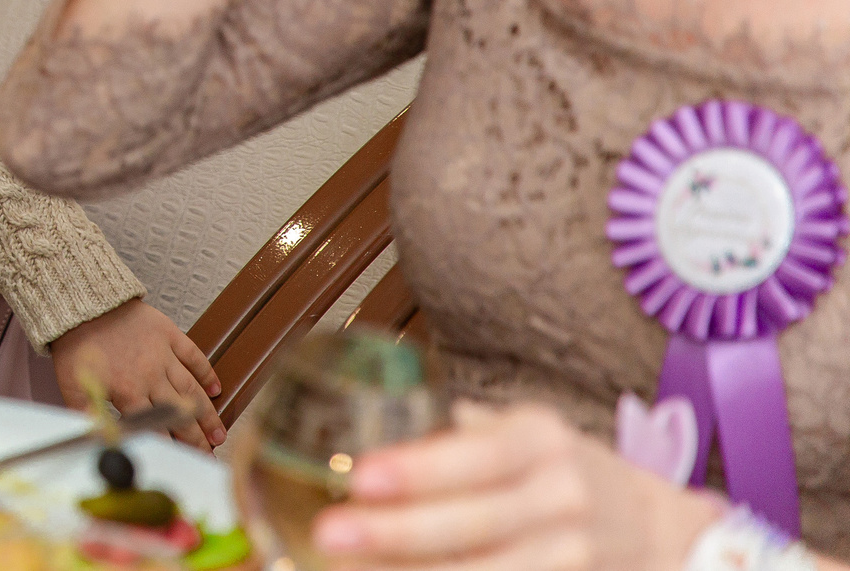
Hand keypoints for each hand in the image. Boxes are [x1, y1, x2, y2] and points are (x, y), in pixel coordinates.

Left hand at [49, 298, 224, 450]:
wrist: (82, 304)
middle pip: (179, 415)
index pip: (155, 429)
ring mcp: (162, 355)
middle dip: (196, 439)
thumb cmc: (76, 344)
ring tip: (219, 434)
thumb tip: (95, 441)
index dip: (170, 448)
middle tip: (209, 457)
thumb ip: (86, 416)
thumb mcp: (72, 385)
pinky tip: (216, 387)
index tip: (182, 462)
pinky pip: (193, 355)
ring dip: (207, 414)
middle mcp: (150, 376)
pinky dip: (207, 371)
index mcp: (128, 392)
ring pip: (191, 390)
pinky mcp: (168, 334)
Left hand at [314, 400, 721, 570]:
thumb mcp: (522, 433)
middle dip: (397, 534)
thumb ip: (456, 434)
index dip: (420, 470)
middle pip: (474, 524)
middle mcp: (563, 497)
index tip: (360, 478)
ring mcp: (574, 555)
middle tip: (330, 533)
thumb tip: (365, 426)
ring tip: (347, 570)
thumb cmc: (560, 471)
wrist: (652, 530)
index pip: (478, 455)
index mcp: (542, 441)